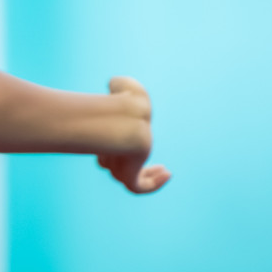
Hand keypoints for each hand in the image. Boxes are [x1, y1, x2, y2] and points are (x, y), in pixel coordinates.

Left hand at [97, 76, 171, 193]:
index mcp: (105, 134)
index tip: (122, 141)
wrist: (126, 120)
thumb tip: (114, 85)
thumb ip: (121, 84)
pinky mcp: (128, 175)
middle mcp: (109, 151)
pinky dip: (153, 183)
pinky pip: (139, 187)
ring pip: (124, 175)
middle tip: (134, 153)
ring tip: (161, 167)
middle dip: (120, 158)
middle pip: (111, 162)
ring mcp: (118, 164)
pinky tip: (167, 173)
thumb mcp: (124, 85)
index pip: (104, 145)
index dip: (108, 145)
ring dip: (146, 173)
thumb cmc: (124, 103)